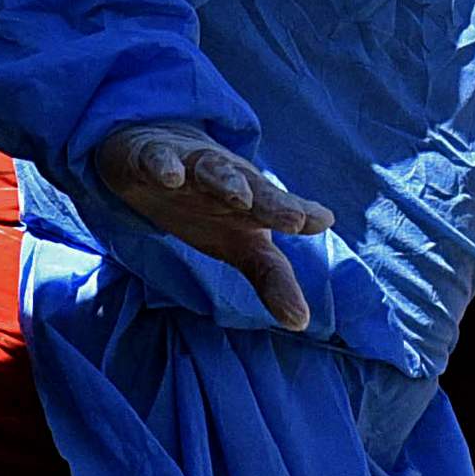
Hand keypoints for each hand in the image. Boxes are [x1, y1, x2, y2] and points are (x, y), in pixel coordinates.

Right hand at [95, 122, 331, 331]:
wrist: (155, 154)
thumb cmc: (207, 207)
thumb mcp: (240, 246)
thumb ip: (272, 279)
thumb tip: (301, 322)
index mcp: (254, 202)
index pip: (279, 214)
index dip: (300, 217)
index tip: (322, 222)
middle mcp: (229, 180)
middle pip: (254, 189)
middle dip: (273, 203)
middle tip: (295, 218)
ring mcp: (191, 166)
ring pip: (211, 169)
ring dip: (226, 181)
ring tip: (238, 196)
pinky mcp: (151, 158)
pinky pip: (157, 160)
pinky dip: (164, 167)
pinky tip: (171, 178)